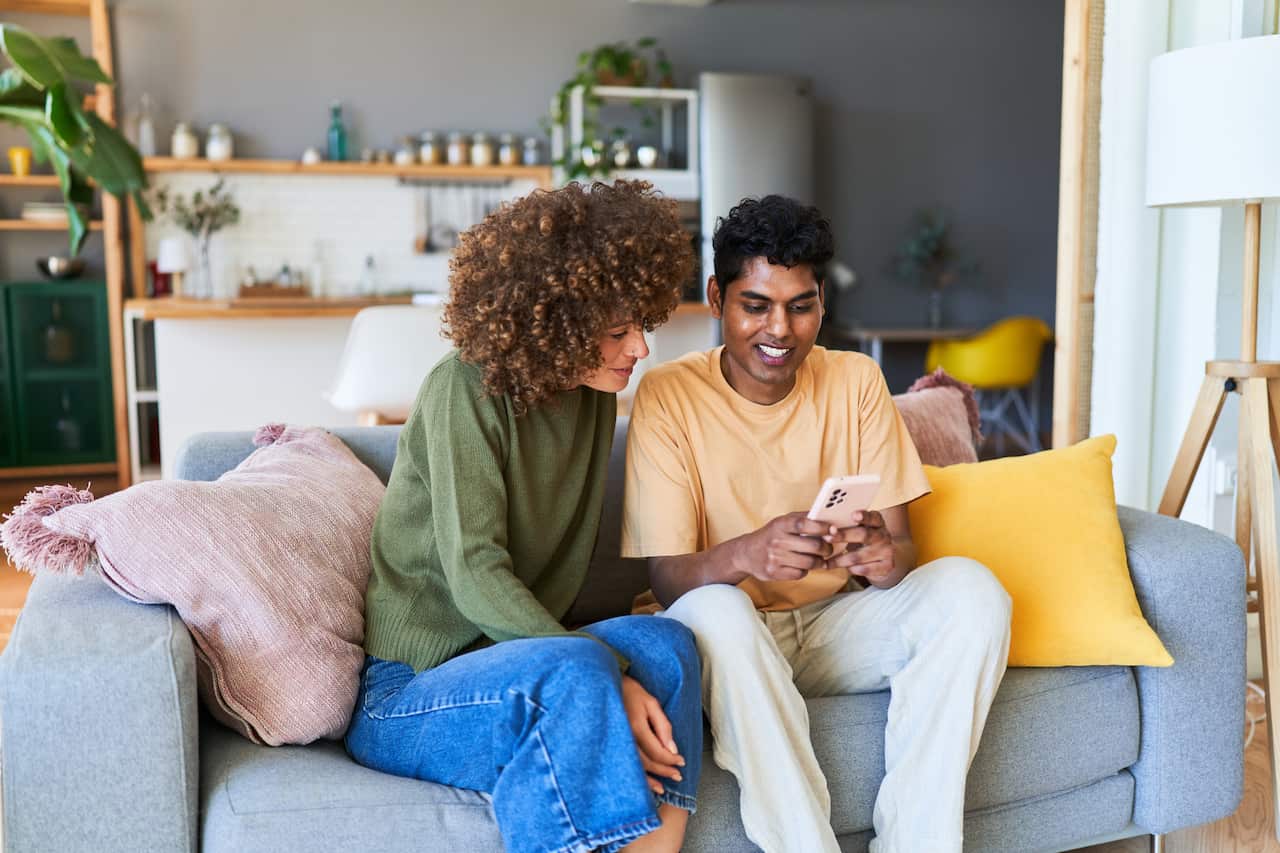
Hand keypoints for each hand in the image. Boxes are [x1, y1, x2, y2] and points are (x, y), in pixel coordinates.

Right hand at [620, 675, 684, 794]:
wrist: (604, 687)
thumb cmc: (630, 692)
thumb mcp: (651, 703)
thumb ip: (663, 726)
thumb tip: (672, 749)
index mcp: (636, 727)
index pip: (658, 751)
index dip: (671, 760)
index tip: (681, 762)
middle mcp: (625, 739)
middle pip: (647, 762)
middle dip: (664, 771)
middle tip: (677, 775)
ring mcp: (616, 744)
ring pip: (635, 768)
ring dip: (650, 780)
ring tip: (662, 788)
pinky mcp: (611, 746)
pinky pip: (624, 765)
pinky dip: (634, 776)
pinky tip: (641, 784)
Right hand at [732, 512, 832, 582]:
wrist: (747, 553)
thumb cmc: (771, 535)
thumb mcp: (783, 522)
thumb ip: (803, 518)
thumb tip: (829, 516)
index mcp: (780, 525)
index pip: (804, 524)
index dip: (822, 527)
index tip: (833, 529)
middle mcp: (777, 541)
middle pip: (813, 546)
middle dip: (826, 548)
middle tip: (828, 548)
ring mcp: (775, 558)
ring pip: (810, 562)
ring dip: (819, 562)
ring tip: (819, 558)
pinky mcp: (775, 573)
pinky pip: (801, 574)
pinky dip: (806, 570)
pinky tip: (802, 565)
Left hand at [823, 510, 903, 587]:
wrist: (883, 559)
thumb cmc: (864, 540)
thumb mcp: (860, 529)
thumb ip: (848, 525)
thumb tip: (824, 525)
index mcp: (877, 522)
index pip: (873, 517)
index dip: (864, 516)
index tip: (854, 515)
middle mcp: (884, 535)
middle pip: (863, 535)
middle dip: (843, 536)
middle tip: (827, 538)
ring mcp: (887, 551)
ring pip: (859, 556)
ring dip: (840, 560)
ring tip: (826, 562)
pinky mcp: (887, 566)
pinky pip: (864, 570)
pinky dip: (850, 569)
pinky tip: (842, 568)